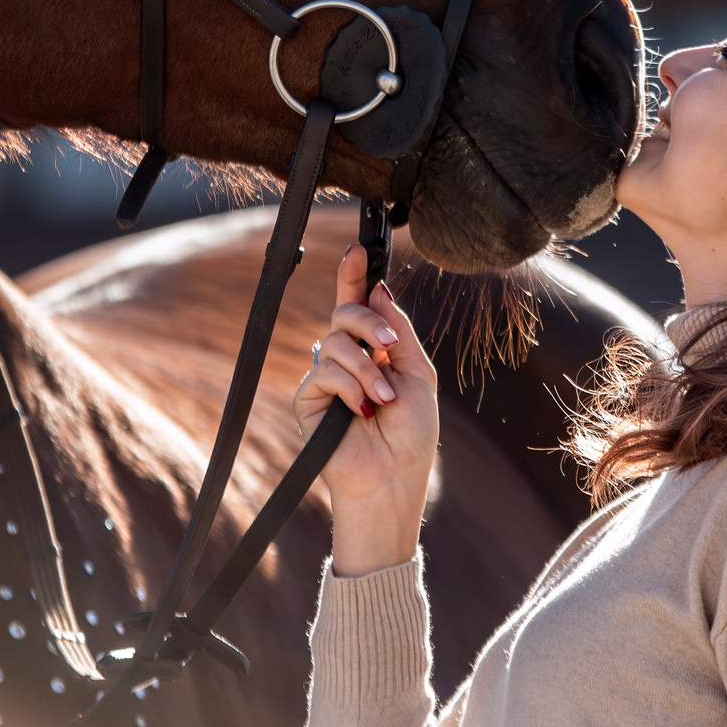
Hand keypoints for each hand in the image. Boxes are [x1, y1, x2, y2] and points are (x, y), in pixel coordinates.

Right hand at [293, 244, 437, 577]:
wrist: (394, 478)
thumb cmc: (412, 434)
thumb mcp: (418, 373)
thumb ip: (398, 329)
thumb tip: (380, 287)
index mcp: (374, 351)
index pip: (359, 305)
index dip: (355, 275)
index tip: (359, 247)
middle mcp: (347, 360)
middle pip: (343, 312)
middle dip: (367, 321)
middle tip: (389, 344)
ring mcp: (326, 379)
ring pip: (335, 341)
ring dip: (367, 368)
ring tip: (384, 400)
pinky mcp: (309, 401)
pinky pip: (324, 371)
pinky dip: (350, 388)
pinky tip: (363, 411)